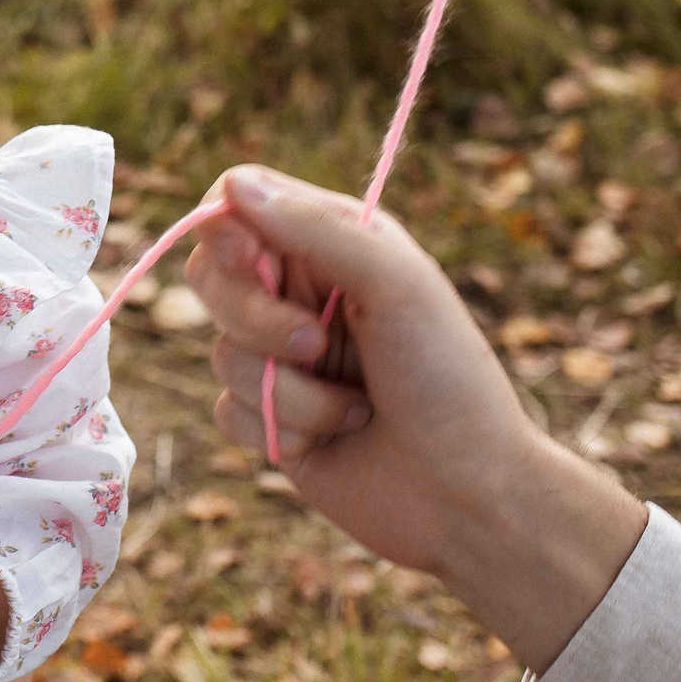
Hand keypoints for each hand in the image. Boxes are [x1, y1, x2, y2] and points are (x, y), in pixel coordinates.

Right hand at [184, 165, 646, 667]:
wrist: (470, 496)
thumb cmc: (448, 379)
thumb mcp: (396, 283)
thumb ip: (315, 228)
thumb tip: (231, 185)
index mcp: (335, 245)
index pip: (241, 205)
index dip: (225, 229)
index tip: (247, 258)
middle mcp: (302, 295)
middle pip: (211, 276)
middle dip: (256, 318)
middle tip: (315, 344)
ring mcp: (283, 360)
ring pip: (221, 352)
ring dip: (287, 390)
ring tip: (354, 408)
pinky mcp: (270, 420)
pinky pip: (226, 410)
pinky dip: (280, 427)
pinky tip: (334, 439)